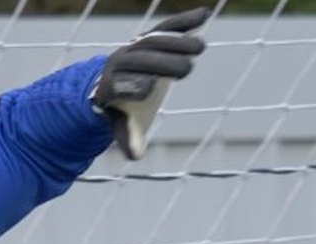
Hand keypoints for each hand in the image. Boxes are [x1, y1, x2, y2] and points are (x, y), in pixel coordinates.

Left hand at [91, 7, 209, 159]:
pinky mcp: (149, 36)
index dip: (135, 85)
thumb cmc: (121, 108)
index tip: (151, 89)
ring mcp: (133, 47)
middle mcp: (118, 62)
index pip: (121, 83)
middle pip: (140, 58)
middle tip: (187, 70)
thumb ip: (128, 138)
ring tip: (200, 47)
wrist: (111, 83)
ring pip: (153, 39)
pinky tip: (205, 13)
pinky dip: (185, 20)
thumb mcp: (122, 124)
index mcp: (109, 85)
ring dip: (177, 41)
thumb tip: (135, 156)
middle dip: (162, 62)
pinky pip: (166, 26)